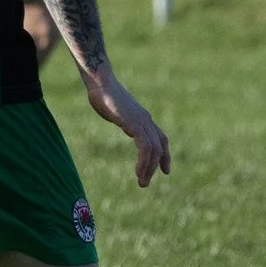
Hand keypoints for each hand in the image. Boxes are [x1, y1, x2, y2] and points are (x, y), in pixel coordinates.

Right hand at [82, 68, 169, 186]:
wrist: (100, 83)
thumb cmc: (103, 95)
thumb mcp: (117, 111)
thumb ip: (122, 118)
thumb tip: (120, 120)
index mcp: (143, 118)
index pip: (161, 139)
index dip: (165, 155)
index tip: (165, 171)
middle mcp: (146, 120)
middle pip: (159, 147)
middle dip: (155, 167)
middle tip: (144, 183)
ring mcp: (141, 121)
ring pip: (154, 149)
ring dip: (149, 168)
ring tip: (141, 182)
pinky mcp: (134, 123)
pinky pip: (145, 147)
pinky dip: (144, 161)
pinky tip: (137, 171)